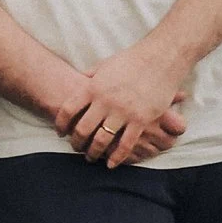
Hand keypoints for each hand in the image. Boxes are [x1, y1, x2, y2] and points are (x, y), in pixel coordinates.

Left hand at [62, 43, 190, 167]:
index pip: (68, 109)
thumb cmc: (133, 60)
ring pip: (102, 140)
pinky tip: (111, 164)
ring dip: (94, 152)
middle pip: (82, 129)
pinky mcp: (140, 120)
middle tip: (76, 148)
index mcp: (94, 87)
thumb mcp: (106, 64)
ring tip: (92, 157)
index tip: (61, 132)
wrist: (160, 58)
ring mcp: (123, 112)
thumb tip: (80, 79)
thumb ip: (91, 75)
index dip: (61, 124)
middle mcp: (105, 101)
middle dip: (76, 142)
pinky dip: (116, 157)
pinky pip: (125, 145)